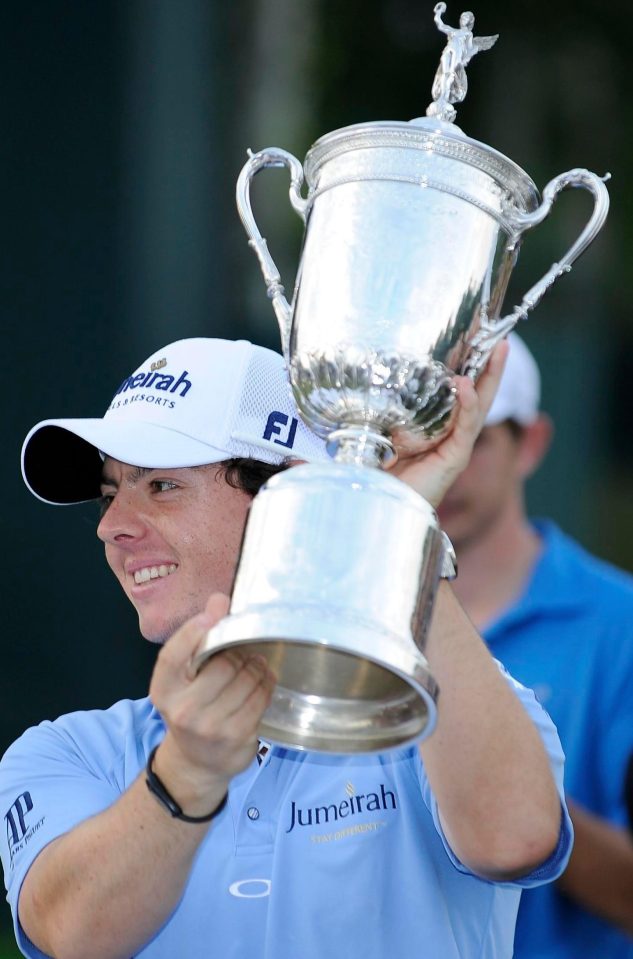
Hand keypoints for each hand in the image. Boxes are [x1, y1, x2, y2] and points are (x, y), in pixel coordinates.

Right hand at [148, 594, 275, 813]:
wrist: (195, 762)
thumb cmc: (191, 708)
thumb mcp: (183, 679)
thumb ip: (197, 640)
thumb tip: (219, 599)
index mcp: (163, 690)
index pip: (174, 654)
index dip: (195, 630)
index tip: (215, 612)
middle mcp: (182, 710)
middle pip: (223, 663)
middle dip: (239, 652)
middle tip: (244, 650)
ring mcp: (209, 727)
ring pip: (246, 680)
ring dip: (257, 667)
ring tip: (257, 665)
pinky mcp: (236, 738)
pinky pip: (260, 699)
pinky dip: (266, 684)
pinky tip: (264, 681)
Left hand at [387, 341, 507, 507]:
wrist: (378, 506)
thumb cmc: (375, 474)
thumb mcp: (375, 436)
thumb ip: (375, 418)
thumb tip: (351, 399)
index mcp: (435, 427)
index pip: (457, 392)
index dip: (469, 366)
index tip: (476, 337)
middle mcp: (450, 435)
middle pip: (477, 394)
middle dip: (490, 365)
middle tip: (501, 337)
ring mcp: (455, 447)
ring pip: (479, 406)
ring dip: (490, 377)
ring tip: (498, 350)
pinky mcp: (454, 459)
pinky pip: (465, 428)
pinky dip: (467, 405)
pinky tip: (466, 386)